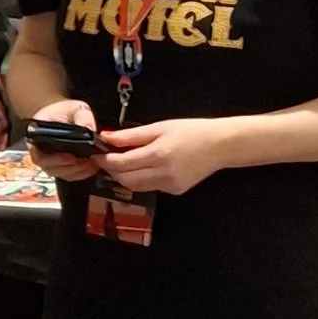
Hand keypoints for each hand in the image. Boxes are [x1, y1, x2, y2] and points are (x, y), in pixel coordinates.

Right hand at [25, 97, 105, 179]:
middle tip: (85, 162)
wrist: (63, 115)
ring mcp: (45, 159)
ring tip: (90, 164)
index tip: (72, 157)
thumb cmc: (66, 111)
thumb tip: (91, 130)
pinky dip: (78, 174)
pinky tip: (90, 168)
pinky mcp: (56, 165)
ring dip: (74, 172)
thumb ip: (83, 117)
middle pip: (47, 166)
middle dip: (68, 167)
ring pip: (56, 173)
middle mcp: (36, 148)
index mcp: (36, 132)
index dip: (55, 159)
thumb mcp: (77, 108)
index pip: (38, 151)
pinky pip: (64, 175)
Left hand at [95, 116, 233, 196]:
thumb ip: (132, 135)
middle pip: (125, 179)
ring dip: (124, 176)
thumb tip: (107, 137)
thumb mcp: (161, 126)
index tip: (96, 153)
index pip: (121, 163)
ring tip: (122, 163)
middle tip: (105, 159)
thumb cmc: (192, 131)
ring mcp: (169, 185)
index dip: (105, 160)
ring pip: (135, 186)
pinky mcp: (175, 191)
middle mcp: (163, 174)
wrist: (221, 145)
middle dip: (111, 170)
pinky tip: (144, 167)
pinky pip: (150, 187)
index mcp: (159, 154)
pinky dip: (141, 179)